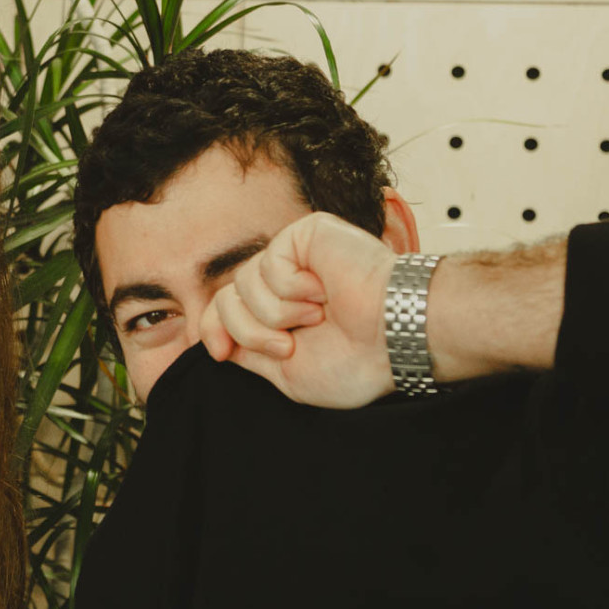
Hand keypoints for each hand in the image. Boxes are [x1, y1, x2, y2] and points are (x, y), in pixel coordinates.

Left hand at [198, 212, 412, 408]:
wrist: (394, 337)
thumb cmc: (356, 360)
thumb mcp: (288, 373)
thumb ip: (249, 353)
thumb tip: (215, 339)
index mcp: (281, 314)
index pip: (224, 312)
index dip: (213, 331)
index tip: (220, 354)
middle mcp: (284, 285)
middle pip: (226, 300)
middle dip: (250, 331)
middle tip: (289, 344)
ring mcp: (294, 258)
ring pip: (243, 285)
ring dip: (276, 313)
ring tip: (317, 318)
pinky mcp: (305, 235)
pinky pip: (268, 263)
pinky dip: (292, 287)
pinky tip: (322, 291)